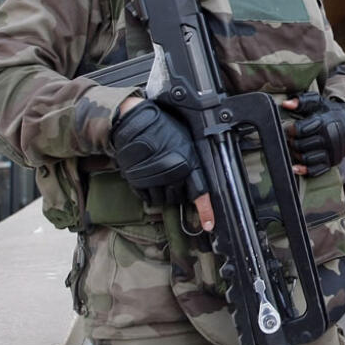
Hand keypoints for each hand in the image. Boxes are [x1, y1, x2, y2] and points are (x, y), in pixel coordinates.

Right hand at [111, 99, 208, 216]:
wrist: (135, 120)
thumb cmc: (163, 127)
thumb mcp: (185, 141)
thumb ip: (193, 161)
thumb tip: (199, 179)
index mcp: (188, 164)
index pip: (200, 193)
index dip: (206, 211)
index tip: (209, 224)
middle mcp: (171, 175)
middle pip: (179, 198)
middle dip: (179, 192)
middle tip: (174, 176)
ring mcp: (153, 180)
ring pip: (163, 200)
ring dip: (163, 193)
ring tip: (160, 174)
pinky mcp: (137, 182)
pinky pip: (147, 198)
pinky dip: (149, 192)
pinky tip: (149, 178)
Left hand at [281, 93, 344, 176]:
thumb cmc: (332, 112)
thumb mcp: (318, 102)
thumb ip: (302, 101)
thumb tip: (286, 104)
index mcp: (324, 123)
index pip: (299, 130)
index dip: (289, 130)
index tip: (288, 128)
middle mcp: (330, 138)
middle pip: (300, 145)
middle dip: (292, 141)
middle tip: (291, 138)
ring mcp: (332, 152)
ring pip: (306, 158)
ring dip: (297, 154)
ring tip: (296, 147)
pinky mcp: (333, 162)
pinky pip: (316, 170)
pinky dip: (304, 170)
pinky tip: (296, 167)